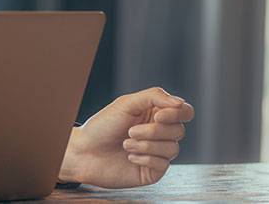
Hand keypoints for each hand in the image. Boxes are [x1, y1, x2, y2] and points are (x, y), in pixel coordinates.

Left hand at [57, 87, 193, 187]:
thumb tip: (180, 103)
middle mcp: (160, 133)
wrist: (84, 152)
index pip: (184, 112)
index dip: (176, 114)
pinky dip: (145, 158)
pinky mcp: (153, 170)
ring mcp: (158, 152)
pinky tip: (129, 157)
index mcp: (156, 114)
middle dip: (153, 131)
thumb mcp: (127, 103)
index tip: (157, 116)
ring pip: (173, 148)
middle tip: (130, 131)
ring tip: (126, 143)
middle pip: (179, 130)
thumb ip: (155, 97)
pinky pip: (163, 164)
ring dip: (146, 145)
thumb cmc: (103, 126)